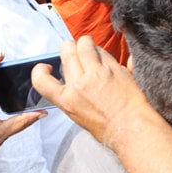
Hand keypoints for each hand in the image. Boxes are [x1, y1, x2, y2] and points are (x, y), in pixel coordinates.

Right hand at [31, 37, 150, 146]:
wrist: (131, 129)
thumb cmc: (108, 128)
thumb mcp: (79, 115)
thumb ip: (73, 95)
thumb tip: (74, 81)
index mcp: (67, 100)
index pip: (40, 79)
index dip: (39, 70)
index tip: (47, 67)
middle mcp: (80, 84)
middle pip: (67, 49)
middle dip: (70, 47)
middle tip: (76, 52)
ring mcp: (98, 73)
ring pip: (86, 43)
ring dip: (88, 44)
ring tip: (93, 52)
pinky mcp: (115, 68)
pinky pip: (107, 52)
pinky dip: (107, 54)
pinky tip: (111, 62)